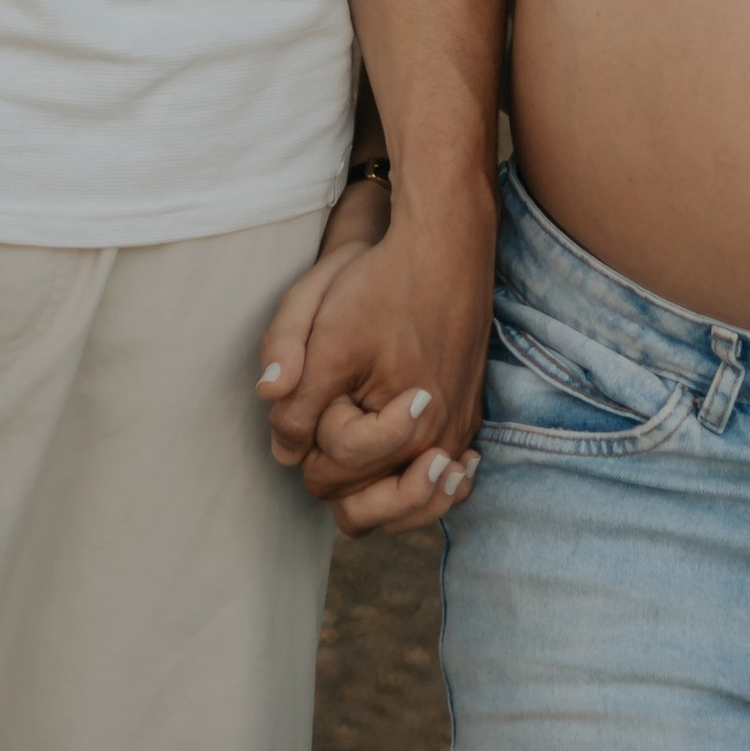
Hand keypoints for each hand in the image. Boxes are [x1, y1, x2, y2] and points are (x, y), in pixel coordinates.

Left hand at [256, 176, 492, 537]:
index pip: (326, 475)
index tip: (331, 384)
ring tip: (358, 455)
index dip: (313, 432)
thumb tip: (282, 450)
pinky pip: (431, 484)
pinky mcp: (467, 421)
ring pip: (400, 506)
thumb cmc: (383, 284)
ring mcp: (458, 436)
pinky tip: (405, 464)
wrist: (445, 245)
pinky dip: (412, 484)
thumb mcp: (323, 332)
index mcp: (406, 428)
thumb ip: (297, 399)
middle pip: (359, 504)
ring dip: (374, 490)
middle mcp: (440, 445)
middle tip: (342, 410)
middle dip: (336, 463)